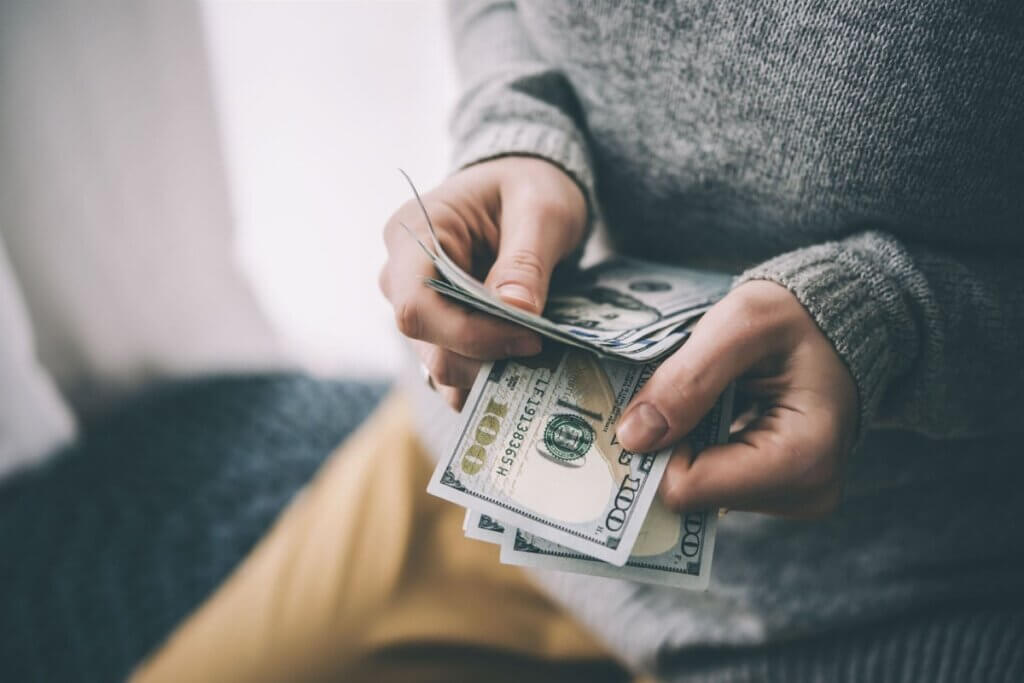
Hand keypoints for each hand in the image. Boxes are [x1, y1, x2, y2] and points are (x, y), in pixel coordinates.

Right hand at [380, 157, 586, 408]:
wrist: (525, 187)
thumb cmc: (529, 186)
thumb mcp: (540, 210)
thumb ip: (526, 261)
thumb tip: (517, 312)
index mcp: (412, 234)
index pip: (417, 308)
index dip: (470, 335)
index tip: (529, 336)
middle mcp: (401, 276)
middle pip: (429, 346)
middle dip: (487, 358)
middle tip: (543, 347)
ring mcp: (418, 306)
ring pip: (442, 367)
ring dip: (491, 374)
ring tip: (538, 354)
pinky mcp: (440, 329)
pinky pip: (457, 370)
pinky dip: (490, 378)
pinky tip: (526, 364)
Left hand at [616, 281, 858, 517]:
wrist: (839, 320)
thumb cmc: (795, 316)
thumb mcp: (740, 324)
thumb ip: (687, 379)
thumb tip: (634, 438)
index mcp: (803, 457)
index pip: (689, 486)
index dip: (661, 442)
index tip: (658, 400)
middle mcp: (806, 493)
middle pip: (692, 492)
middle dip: (675, 441)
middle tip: (685, 392)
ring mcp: (795, 497)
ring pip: (699, 489)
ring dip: (690, 440)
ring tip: (715, 396)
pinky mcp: (781, 492)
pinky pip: (716, 482)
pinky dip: (705, 446)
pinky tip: (721, 410)